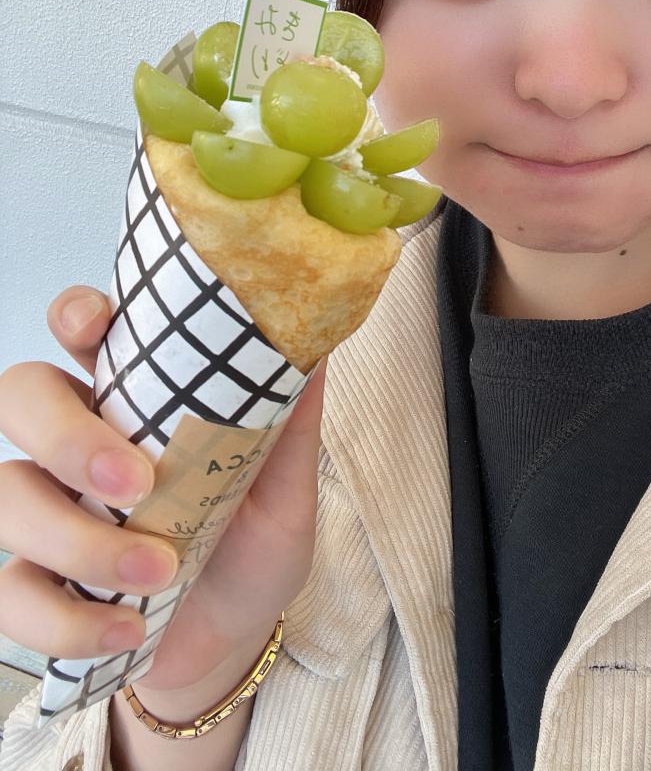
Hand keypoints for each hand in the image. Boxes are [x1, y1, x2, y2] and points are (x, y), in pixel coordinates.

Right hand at [0, 285, 324, 700]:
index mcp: (135, 398)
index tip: (94, 326)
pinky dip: (68, 619)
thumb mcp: (286, 489)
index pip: (82, 329)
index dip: (74, 314)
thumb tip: (315, 348)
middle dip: (65, 434)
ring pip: (7, 493)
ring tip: (159, 574)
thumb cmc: (252, 546)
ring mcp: (48, 510)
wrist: (236, 640)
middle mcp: (77, 442)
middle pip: (20, 396)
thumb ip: (291, 424)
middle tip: (136, 482)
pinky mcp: (32, 585)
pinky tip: (127, 629)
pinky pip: (11, 594)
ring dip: (78, 540)